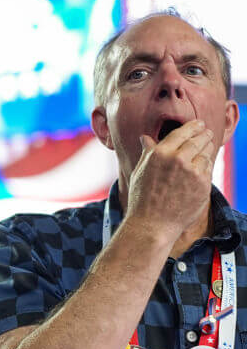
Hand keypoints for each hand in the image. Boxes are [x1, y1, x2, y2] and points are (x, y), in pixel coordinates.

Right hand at [126, 119, 216, 237]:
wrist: (152, 224)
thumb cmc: (142, 198)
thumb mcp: (140, 172)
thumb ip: (147, 152)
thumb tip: (146, 137)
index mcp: (160, 153)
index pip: (183, 132)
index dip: (194, 126)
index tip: (199, 124)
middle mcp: (177, 159)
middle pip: (199, 139)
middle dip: (205, 135)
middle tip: (208, 134)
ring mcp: (192, 171)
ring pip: (207, 153)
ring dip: (206, 151)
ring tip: (205, 151)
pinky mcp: (203, 183)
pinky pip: (209, 168)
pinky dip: (206, 167)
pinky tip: (200, 170)